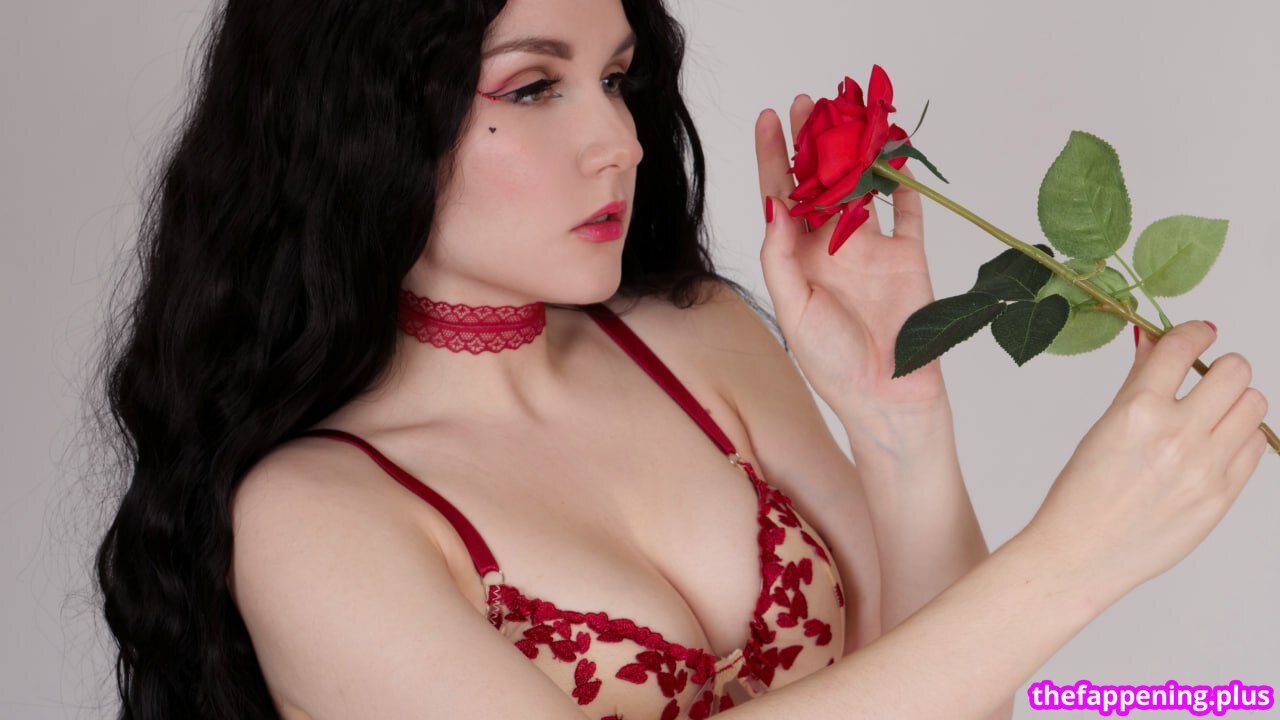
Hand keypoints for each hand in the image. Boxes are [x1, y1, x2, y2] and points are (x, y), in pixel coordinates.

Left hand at [755, 95, 946, 420]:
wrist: (887, 397)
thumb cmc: (832, 363)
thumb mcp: (793, 308)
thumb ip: (781, 256)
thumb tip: (774, 205)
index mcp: (798, 257)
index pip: (782, 196)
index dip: (774, 157)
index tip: (769, 118)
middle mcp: (832, 246)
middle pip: (821, 181)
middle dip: (813, 141)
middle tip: (810, 102)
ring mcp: (871, 248)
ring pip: (862, 186)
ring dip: (856, 150)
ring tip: (849, 113)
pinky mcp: (908, 255)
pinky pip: (908, 210)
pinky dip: (905, 180)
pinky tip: (899, 149)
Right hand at [1026, 320, 1269, 595]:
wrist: (1082, 554)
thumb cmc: (1082, 494)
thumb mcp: (1103, 429)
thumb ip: (1137, 384)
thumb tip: (1156, 345)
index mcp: (1137, 412)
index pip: (1183, 348)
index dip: (1196, 332)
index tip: (1200, 333)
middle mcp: (1176, 436)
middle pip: (1235, 371)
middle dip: (1221, 368)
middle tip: (1207, 379)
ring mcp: (1204, 468)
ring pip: (1254, 404)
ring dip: (1236, 401)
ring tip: (1213, 415)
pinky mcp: (1221, 496)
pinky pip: (1256, 446)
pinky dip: (1241, 437)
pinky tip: (1215, 446)